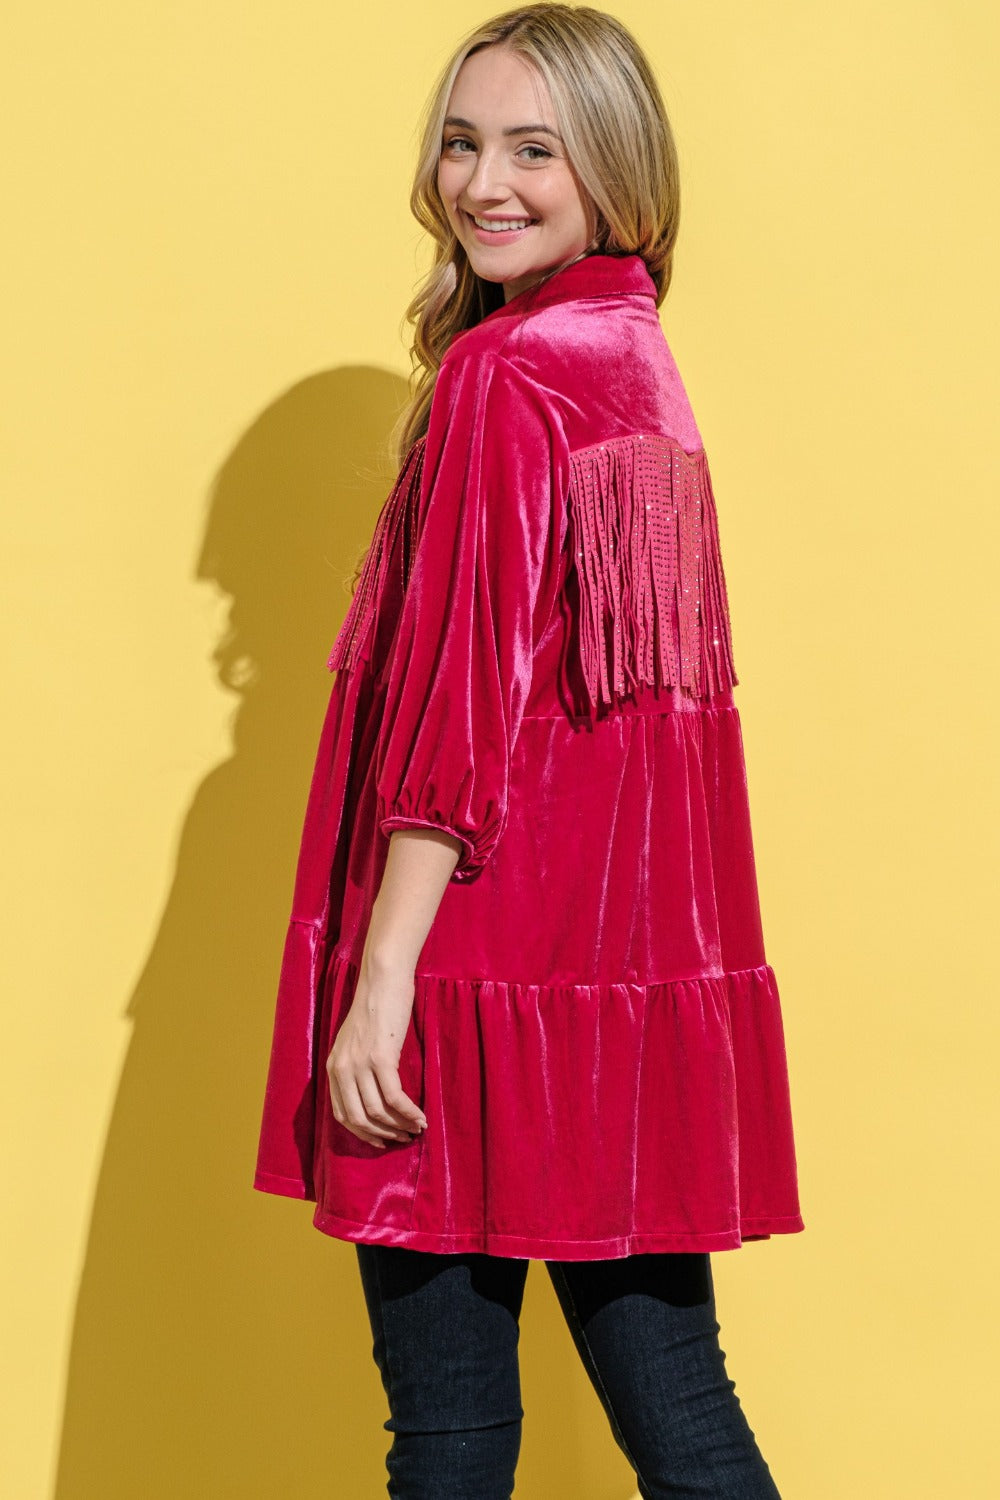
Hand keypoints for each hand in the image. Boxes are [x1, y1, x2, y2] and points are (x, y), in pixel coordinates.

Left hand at [326, 961, 427, 1148]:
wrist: (382, 980)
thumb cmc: (376, 1006)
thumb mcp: (356, 1040)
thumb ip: (357, 1065)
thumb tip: (373, 1093)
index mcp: (333, 1067)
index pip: (341, 1114)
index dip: (363, 1133)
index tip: (382, 1140)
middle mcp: (341, 1069)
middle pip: (358, 1118)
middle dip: (382, 1134)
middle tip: (403, 1138)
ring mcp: (359, 1064)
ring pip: (376, 1112)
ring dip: (399, 1125)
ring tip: (416, 1129)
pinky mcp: (380, 1058)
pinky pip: (394, 1097)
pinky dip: (408, 1112)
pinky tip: (420, 1117)